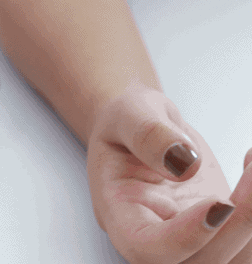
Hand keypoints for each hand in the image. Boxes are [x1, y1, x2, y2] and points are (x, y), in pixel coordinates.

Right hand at [88, 85, 251, 262]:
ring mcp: (191, 242)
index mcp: (121, 215)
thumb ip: (148, 134)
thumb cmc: (126, 123)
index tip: (220, 202)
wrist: (144, 130)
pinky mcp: (220, 234)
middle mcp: (156, 239)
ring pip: (234, 259)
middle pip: (201, 261)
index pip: (147, 248)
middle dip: (239, 225)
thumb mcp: (127, 111)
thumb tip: (184, 162)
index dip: (186, 237)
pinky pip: (247, 245)